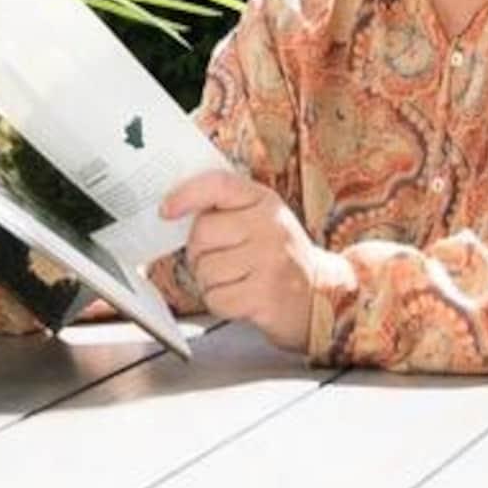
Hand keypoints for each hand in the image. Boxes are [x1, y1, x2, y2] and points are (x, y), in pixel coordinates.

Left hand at [160, 171, 349, 353]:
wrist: (321, 296)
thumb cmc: (279, 255)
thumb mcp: (262, 219)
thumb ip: (227, 208)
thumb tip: (174, 208)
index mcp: (265, 201)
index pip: (218, 185)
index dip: (186, 194)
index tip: (166, 210)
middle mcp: (270, 227)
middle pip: (202, 234)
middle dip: (199, 252)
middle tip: (218, 259)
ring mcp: (270, 262)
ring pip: (205, 270)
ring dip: (210, 281)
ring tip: (236, 279)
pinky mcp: (265, 296)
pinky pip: (216, 298)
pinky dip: (221, 303)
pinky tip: (241, 297)